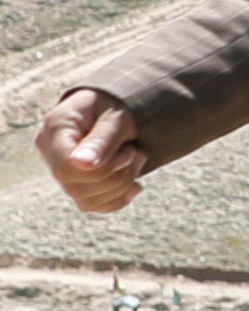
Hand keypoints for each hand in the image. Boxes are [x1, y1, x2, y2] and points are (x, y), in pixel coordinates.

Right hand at [33, 90, 142, 215]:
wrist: (118, 108)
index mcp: (55, 128)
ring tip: (135, 158)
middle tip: (136, 152)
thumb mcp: (116, 117)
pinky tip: (134, 185)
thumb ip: (101, 139)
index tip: (129, 151)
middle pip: (77, 187)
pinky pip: (93, 205)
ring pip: (86, 200)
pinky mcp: (75, 184)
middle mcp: (50, 152)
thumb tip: (81, 164)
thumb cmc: (117, 105)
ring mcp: (60, 171)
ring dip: (122, 184)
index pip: (67, 167)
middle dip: (118, 174)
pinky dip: (118, 199)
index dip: (103, 168)